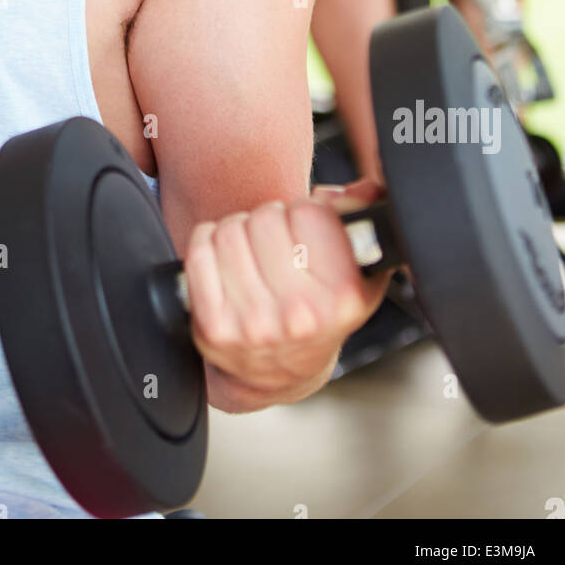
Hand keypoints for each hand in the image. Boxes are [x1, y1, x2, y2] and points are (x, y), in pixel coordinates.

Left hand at [183, 178, 391, 407]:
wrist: (280, 373)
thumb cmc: (321, 311)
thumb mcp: (359, 273)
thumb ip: (363, 221)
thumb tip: (361, 190)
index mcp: (343, 297)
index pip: (310, 213)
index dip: (305, 211)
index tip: (305, 227)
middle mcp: (300, 314)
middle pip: (266, 217)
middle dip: (268, 220)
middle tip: (274, 241)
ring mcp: (254, 323)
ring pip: (230, 230)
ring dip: (237, 230)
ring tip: (250, 251)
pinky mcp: (214, 327)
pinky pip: (200, 251)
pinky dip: (206, 241)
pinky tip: (222, 258)